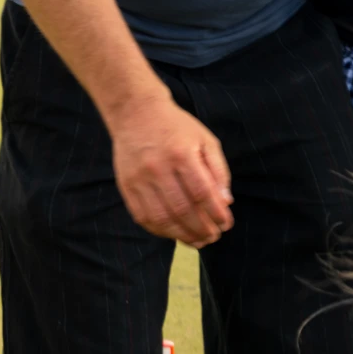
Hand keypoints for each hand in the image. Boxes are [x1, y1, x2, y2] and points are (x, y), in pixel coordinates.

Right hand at [110, 92, 232, 247]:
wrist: (136, 113)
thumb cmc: (177, 128)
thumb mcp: (205, 140)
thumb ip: (218, 171)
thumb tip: (226, 202)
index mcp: (181, 154)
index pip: (202, 193)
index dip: (216, 213)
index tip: (226, 224)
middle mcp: (158, 167)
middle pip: (182, 209)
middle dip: (201, 229)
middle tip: (213, 237)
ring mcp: (139, 178)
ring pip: (162, 218)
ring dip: (182, 235)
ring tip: (198, 241)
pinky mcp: (126, 186)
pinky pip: (143, 217)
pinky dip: (160, 230)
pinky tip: (175, 233)